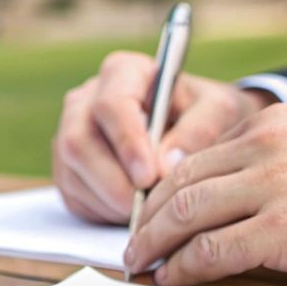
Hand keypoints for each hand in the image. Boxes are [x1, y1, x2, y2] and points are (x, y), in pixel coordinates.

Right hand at [52, 51, 268, 223]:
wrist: (197, 129)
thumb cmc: (207, 114)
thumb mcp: (219, 111)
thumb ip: (199, 130)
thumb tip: (167, 163)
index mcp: (122, 73)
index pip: (110, 105)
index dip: (126, 143)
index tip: (150, 176)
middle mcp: (86, 99)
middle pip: (78, 142)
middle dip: (113, 181)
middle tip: (146, 206)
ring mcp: (70, 133)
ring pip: (72, 172)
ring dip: (109, 200)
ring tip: (148, 211)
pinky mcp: (68, 167)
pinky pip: (73, 196)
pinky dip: (103, 212)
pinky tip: (134, 213)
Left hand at [123, 105, 286, 285]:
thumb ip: (278, 163)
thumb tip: (233, 199)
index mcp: (273, 123)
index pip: (197, 155)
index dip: (163, 188)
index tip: (147, 212)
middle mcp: (266, 145)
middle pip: (181, 182)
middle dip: (147, 217)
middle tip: (131, 244)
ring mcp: (275, 185)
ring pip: (188, 213)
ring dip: (155, 242)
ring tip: (140, 264)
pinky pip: (214, 250)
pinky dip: (184, 267)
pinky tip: (172, 279)